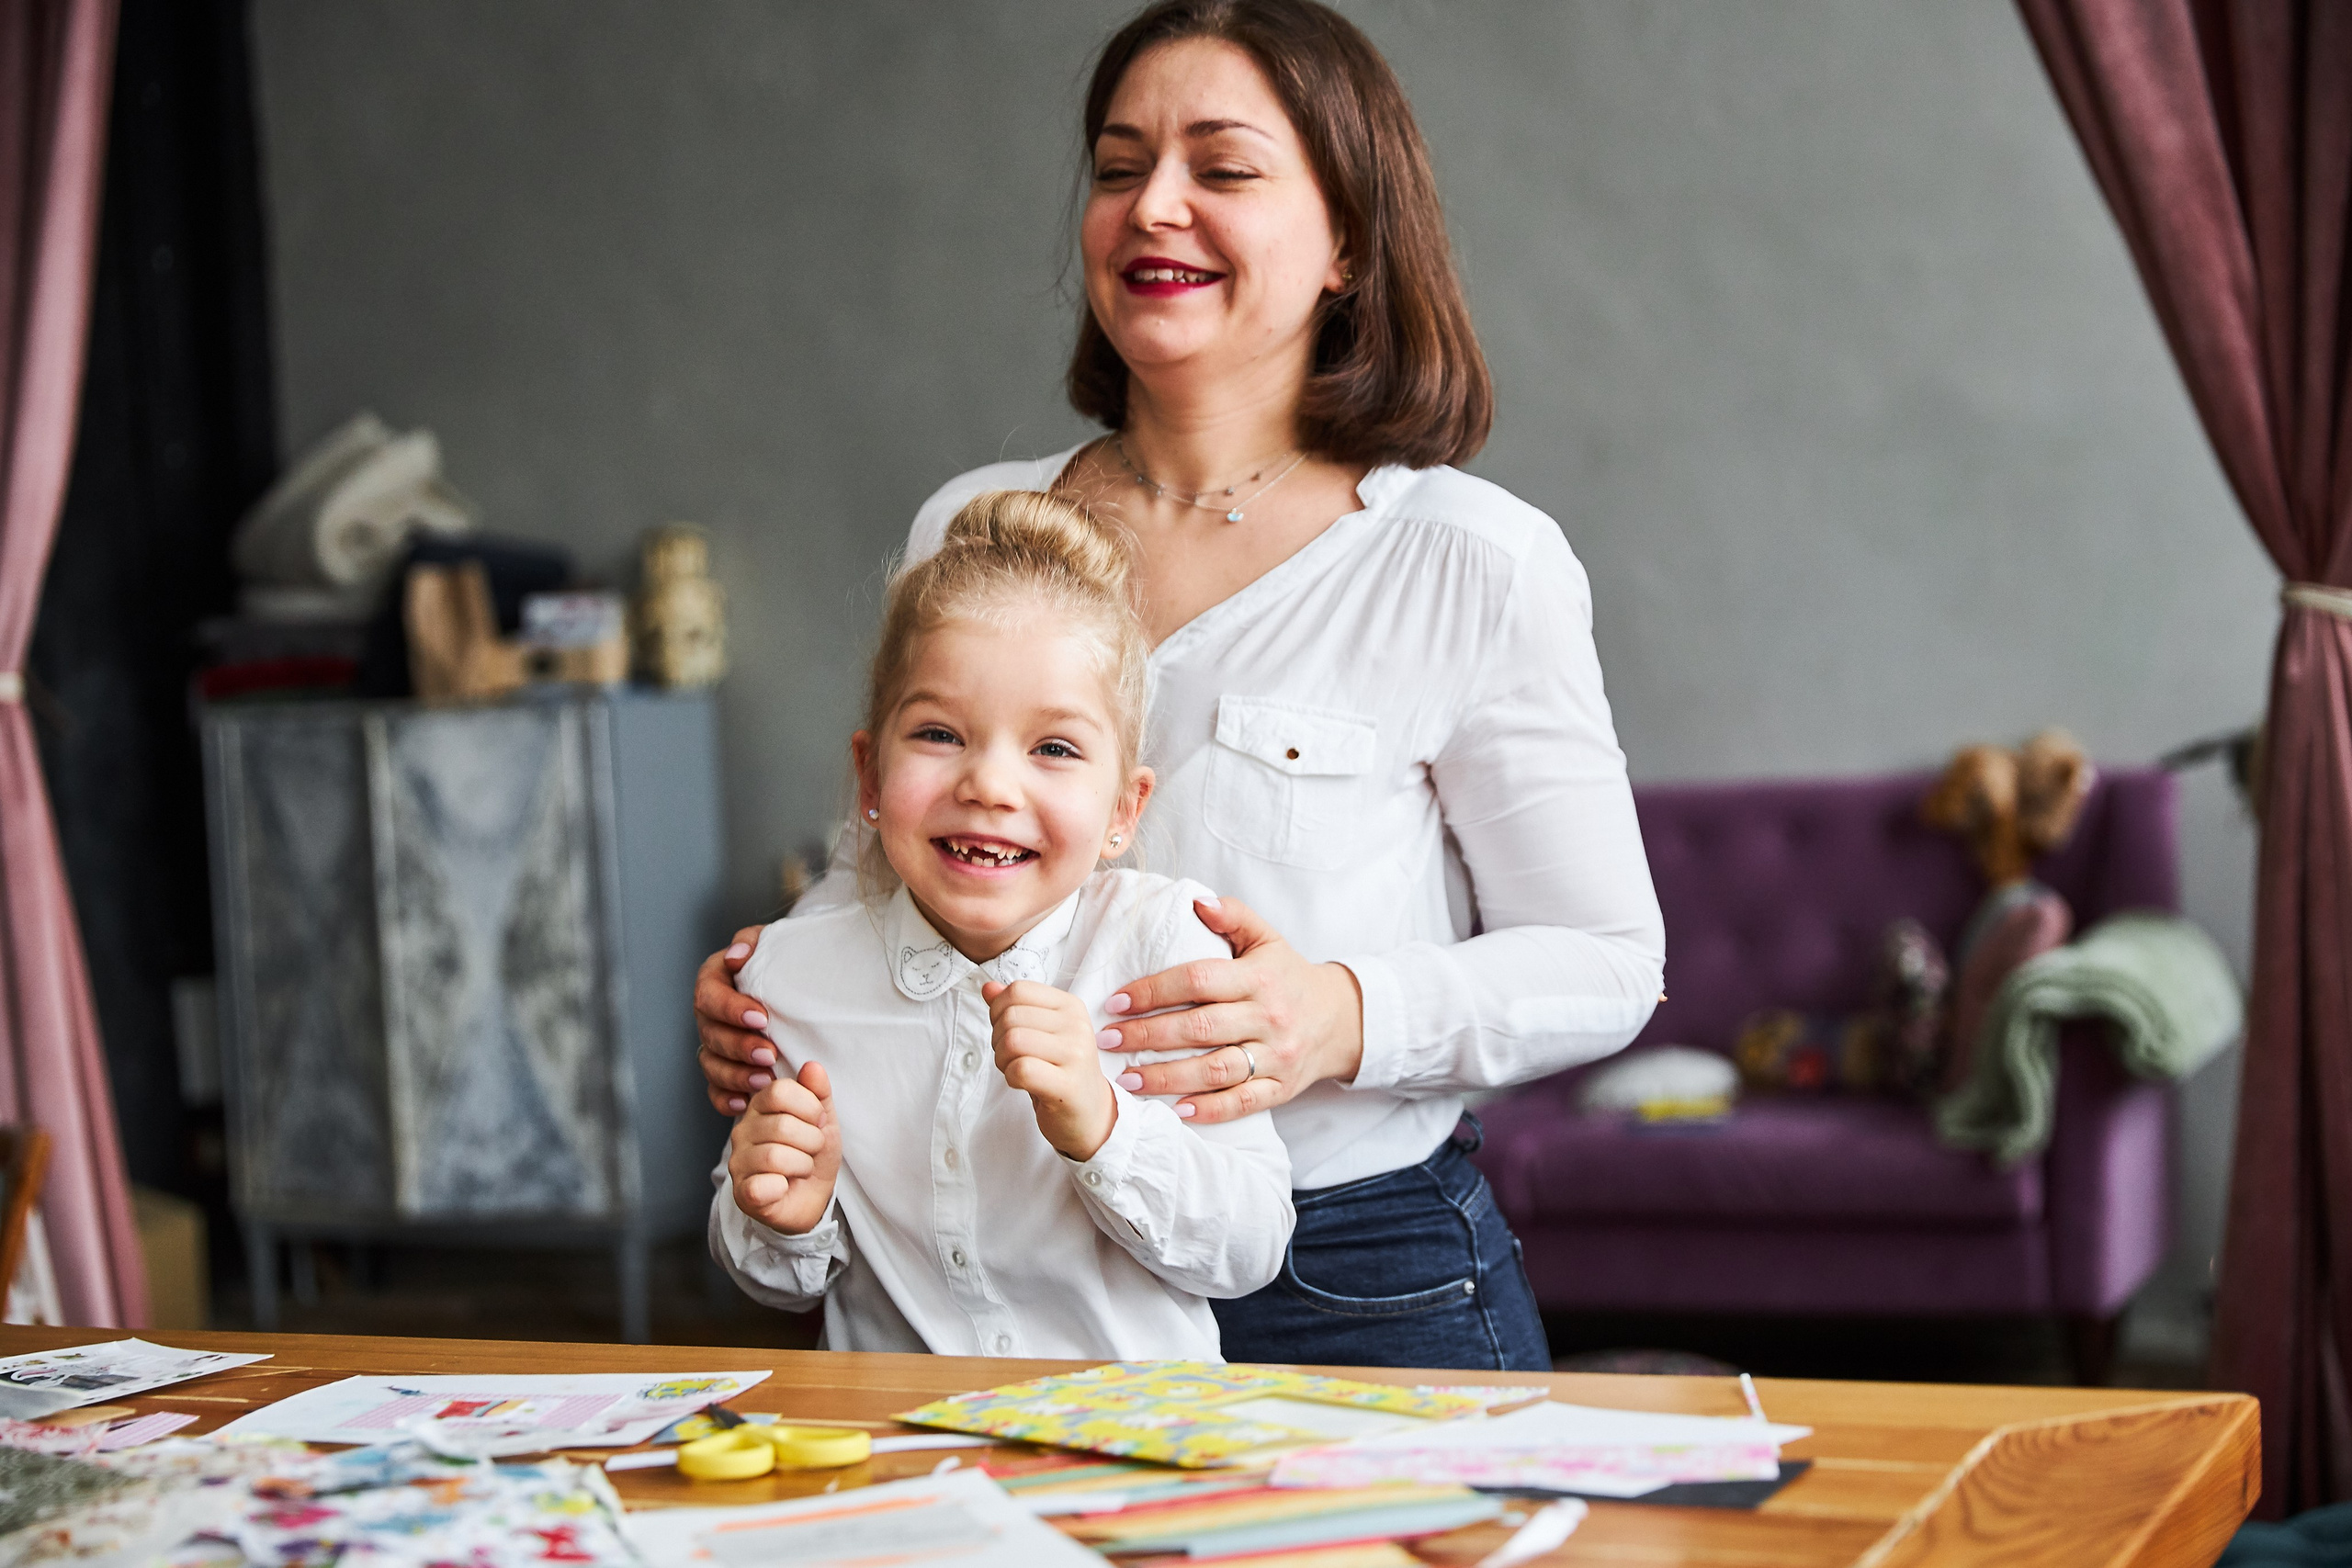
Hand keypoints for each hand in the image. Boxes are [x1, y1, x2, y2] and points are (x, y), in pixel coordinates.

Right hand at [698, 925, 775, 1114]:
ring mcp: (713, 1045)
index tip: (762, 1017)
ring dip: (736, 1075)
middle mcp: (708, 1016)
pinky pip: (715, 1090)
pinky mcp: (723, 1071)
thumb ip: (751, 942)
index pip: (709, 995)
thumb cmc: (783, 961)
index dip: (731, 1009)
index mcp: (713, 981)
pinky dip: (727, 1099)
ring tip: (766, 1080)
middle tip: (769, 1054)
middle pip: (710, 1035)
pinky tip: (746, 1103)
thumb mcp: (771, 941)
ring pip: (711, 1065)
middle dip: (739, 1047)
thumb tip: (735, 957)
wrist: (796, 984)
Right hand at [728, 1061, 841, 1234]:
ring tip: (801, 1168)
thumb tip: (812, 1066)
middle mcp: (743, 1130)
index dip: (809, 1107)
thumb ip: (818, 1092)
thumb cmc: (813, 1154)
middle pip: (783, 1125)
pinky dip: (783, 1187)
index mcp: (761, 1106)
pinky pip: (763, 1185)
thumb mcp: (823, 1119)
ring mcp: (739, 1162)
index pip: (780, 1090)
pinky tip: (784, 1186)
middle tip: (811, 1150)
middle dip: (812, 1140)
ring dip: (803, 1165)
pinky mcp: (742, 1193)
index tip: (818, 1121)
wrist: (812, 1197)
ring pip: (776, 1156)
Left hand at [983, 980, 1116, 1160]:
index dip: (998, 1011)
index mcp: (1071, 1005)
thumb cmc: (1060, 1071)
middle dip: (998, 1039)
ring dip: (1002, 1060)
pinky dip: (1010, 1077)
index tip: (1008, 1031)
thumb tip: (988, 987)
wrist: (1090, 1114)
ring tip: (1016, 1069)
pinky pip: (1020, 1069)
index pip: (1018, 990)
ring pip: (1013, 1041)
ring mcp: (1076, 1055)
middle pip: (1011, 1016)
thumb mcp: (1040, 1033)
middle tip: (1012, 1057)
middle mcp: (1077, 1025)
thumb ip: (1015, 1008)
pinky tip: (1023, 1083)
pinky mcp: (1068, 1085)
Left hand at [1098, 896, 1363, 1124]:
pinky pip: (1242, 1102)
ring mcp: (1276, 1056)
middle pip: (1200, 1029)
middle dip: (1148, 1036)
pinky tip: (1174, 1110)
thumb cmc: (1288, 976)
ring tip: (1127, 1079)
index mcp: (1260, 977)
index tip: (1118, 1002)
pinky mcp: (1281, 1088)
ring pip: (1215, 1070)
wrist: (1341, 1019)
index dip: (1154, 991)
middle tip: (1108, 1041)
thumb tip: (1198, 901)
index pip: (1199, 980)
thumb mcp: (1268, 938)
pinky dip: (1208, 1110)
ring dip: (1166, 1077)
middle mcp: (1269, 1017)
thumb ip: (1234, 916)